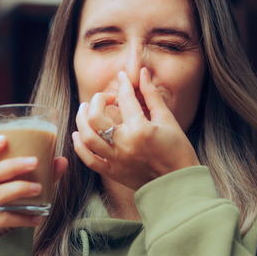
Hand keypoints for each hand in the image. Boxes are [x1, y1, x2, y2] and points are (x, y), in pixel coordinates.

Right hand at [0, 135, 68, 241]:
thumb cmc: (5, 211)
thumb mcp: (14, 191)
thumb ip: (35, 176)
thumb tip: (62, 161)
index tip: (5, 140)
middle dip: (12, 166)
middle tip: (34, 162)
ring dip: (19, 190)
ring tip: (38, 188)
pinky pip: (0, 219)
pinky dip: (22, 217)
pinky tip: (38, 216)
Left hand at [72, 68, 199, 189]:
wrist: (178, 183)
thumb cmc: (177, 150)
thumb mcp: (167, 120)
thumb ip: (152, 95)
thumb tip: (142, 73)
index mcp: (140, 129)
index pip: (124, 99)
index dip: (123, 84)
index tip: (122, 77)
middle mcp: (124, 144)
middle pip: (96, 116)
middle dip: (97, 100)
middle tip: (105, 97)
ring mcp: (116, 160)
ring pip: (87, 137)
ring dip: (81, 119)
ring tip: (84, 109)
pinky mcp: (112, 172)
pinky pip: (88, 159)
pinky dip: (79, 146)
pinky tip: (78, 134)